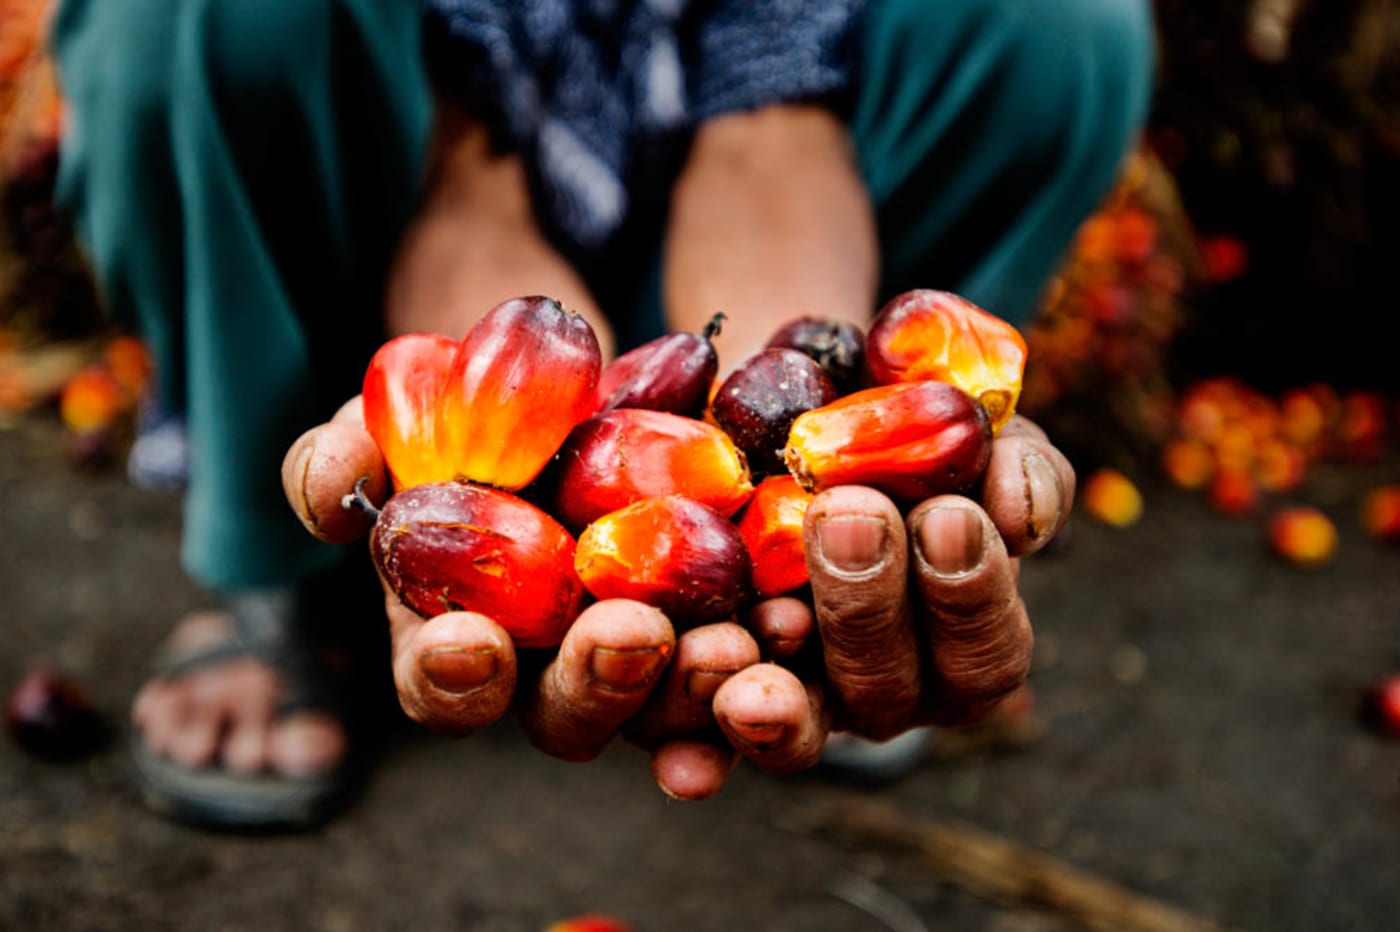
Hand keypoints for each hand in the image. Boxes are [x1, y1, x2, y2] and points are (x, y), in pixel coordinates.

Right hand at [280, 398, 760, 787]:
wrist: (599, 385)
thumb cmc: (481, 412)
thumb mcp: (409, 414)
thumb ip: (353, 452)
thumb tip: (338, 479)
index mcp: (461, 635)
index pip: (444, 685)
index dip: (451, 675)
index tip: (470, 640)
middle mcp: (555, 669)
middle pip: (569, 715)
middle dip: (597, 684)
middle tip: (632, 634)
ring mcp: (650, 663)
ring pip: (673, 710)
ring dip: (701, 686)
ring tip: (734, 638)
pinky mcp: (730, 632)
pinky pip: (758, 670)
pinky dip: (778, 661)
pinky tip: (791, 619)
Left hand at [646, 416, 1074, 795]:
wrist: (770, 391)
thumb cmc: (883, 403)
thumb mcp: (952, 408)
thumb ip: (1009, 457)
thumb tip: (1022, 514)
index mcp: (955, 636)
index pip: (984, 655)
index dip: (972, 598)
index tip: (950, 514)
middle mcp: (878, 685)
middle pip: (885, 690)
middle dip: (869, 603)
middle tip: (848, 512)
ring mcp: (790, 697)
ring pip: (798, 727)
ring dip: (784, 690)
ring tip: (765, 619)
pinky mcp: (701, 696)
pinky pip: (697, 742)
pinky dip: (696, 753)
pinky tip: (685, 763)